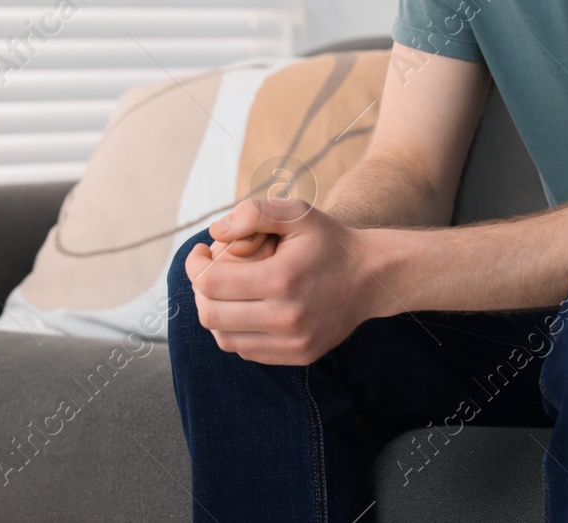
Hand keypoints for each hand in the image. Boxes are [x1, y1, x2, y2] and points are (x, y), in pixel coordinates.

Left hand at [183, 197, 388, 365]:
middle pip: (210, 314)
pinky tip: (247, 307)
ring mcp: (293, 342)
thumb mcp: (297, 212)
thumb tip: (215, 232)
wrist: (372, 277)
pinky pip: (246, 350)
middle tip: (208, 271)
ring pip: (224, 337)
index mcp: (281, 280)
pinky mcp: (298, 356)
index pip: (210, 284)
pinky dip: (237, 330)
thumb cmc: (329, 240)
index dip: (195, 266)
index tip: (201, 252)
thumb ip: (253, 212)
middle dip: (200, 290)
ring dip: (216, 312)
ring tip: (227, 290)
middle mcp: (286, 318)